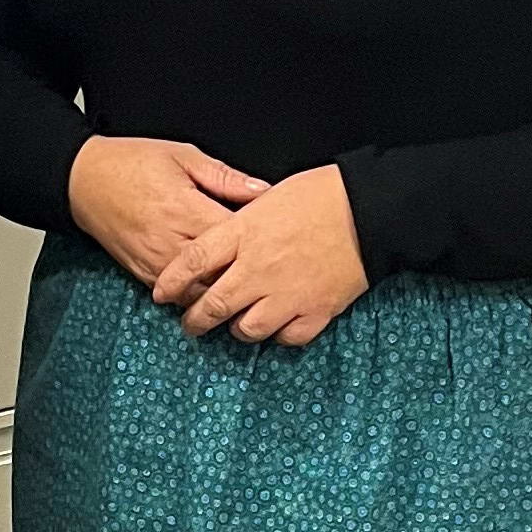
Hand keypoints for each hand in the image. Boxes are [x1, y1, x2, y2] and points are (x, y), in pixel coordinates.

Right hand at [65, 134, 266, 290]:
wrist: (83, 181)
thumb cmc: (132, 163)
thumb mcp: (183, 156)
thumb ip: (225, 178)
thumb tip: (262, 190)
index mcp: (184, 209)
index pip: (235, 238)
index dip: (260, 240)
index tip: (276, 238)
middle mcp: (170, 242)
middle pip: (222, 273)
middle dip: (246, 273)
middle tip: (269, 268)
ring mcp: (155, 264)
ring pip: (202, 293)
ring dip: (223, 289)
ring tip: (244, 282)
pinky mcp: (143, 275)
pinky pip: (179, 297)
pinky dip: (198, 294)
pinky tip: (213, 286)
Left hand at [157, 163, 367, 347]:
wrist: (370, 209)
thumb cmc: (321, 194)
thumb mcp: (268, 197)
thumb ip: (238, 222)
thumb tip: (217, 241)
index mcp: (244, 233)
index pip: (192, 262)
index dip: (171, 281)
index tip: (161, 294)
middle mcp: (258, 268)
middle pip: (212, 305)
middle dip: (195, 321)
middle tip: (190, 325)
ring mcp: (287, 294)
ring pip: (246, 329)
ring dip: (236, 329)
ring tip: (236, 324)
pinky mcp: (315, 311)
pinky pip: (286, 337)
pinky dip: (278, 335)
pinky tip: (276, 325)